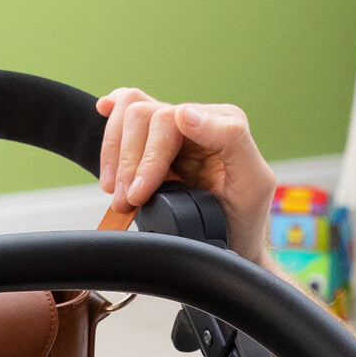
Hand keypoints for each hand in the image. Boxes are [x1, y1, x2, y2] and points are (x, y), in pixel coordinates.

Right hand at [96, 88, 275, 262]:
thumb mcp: (253, 182)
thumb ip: (231, 138)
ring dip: (115, 155)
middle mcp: (198, 118)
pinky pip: (126, 110)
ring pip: (129, 114)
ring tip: (117, 193)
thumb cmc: (244, 219)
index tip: (140, 194)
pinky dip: (113, 117)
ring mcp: (175, 128)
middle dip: (130, 162)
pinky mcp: (157, 140)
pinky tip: (102, 115)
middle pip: (144, 115)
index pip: (171, 119)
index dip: (149, 157)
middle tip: (126, 202)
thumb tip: (185, 112)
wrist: (233, 245)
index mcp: (223, 122)